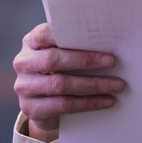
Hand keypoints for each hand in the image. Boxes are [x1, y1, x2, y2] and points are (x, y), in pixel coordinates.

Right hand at [13, 23, 124, 142]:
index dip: (69, 36)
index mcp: (32, 42)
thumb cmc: (61, 67)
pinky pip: (63, 105)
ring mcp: (24, 86)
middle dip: (86, 61)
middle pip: (53, 60)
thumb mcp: (65, 52)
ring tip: (117, 85)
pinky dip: (89, 103)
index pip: (45, 34)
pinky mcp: (31, 108)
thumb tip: (111, 40)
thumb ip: (77, 43)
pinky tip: (108, 101)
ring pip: (60, 85)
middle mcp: (24, 63)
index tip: (99, 39)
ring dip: (93, 85)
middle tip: (112, 62)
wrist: (43, 101)